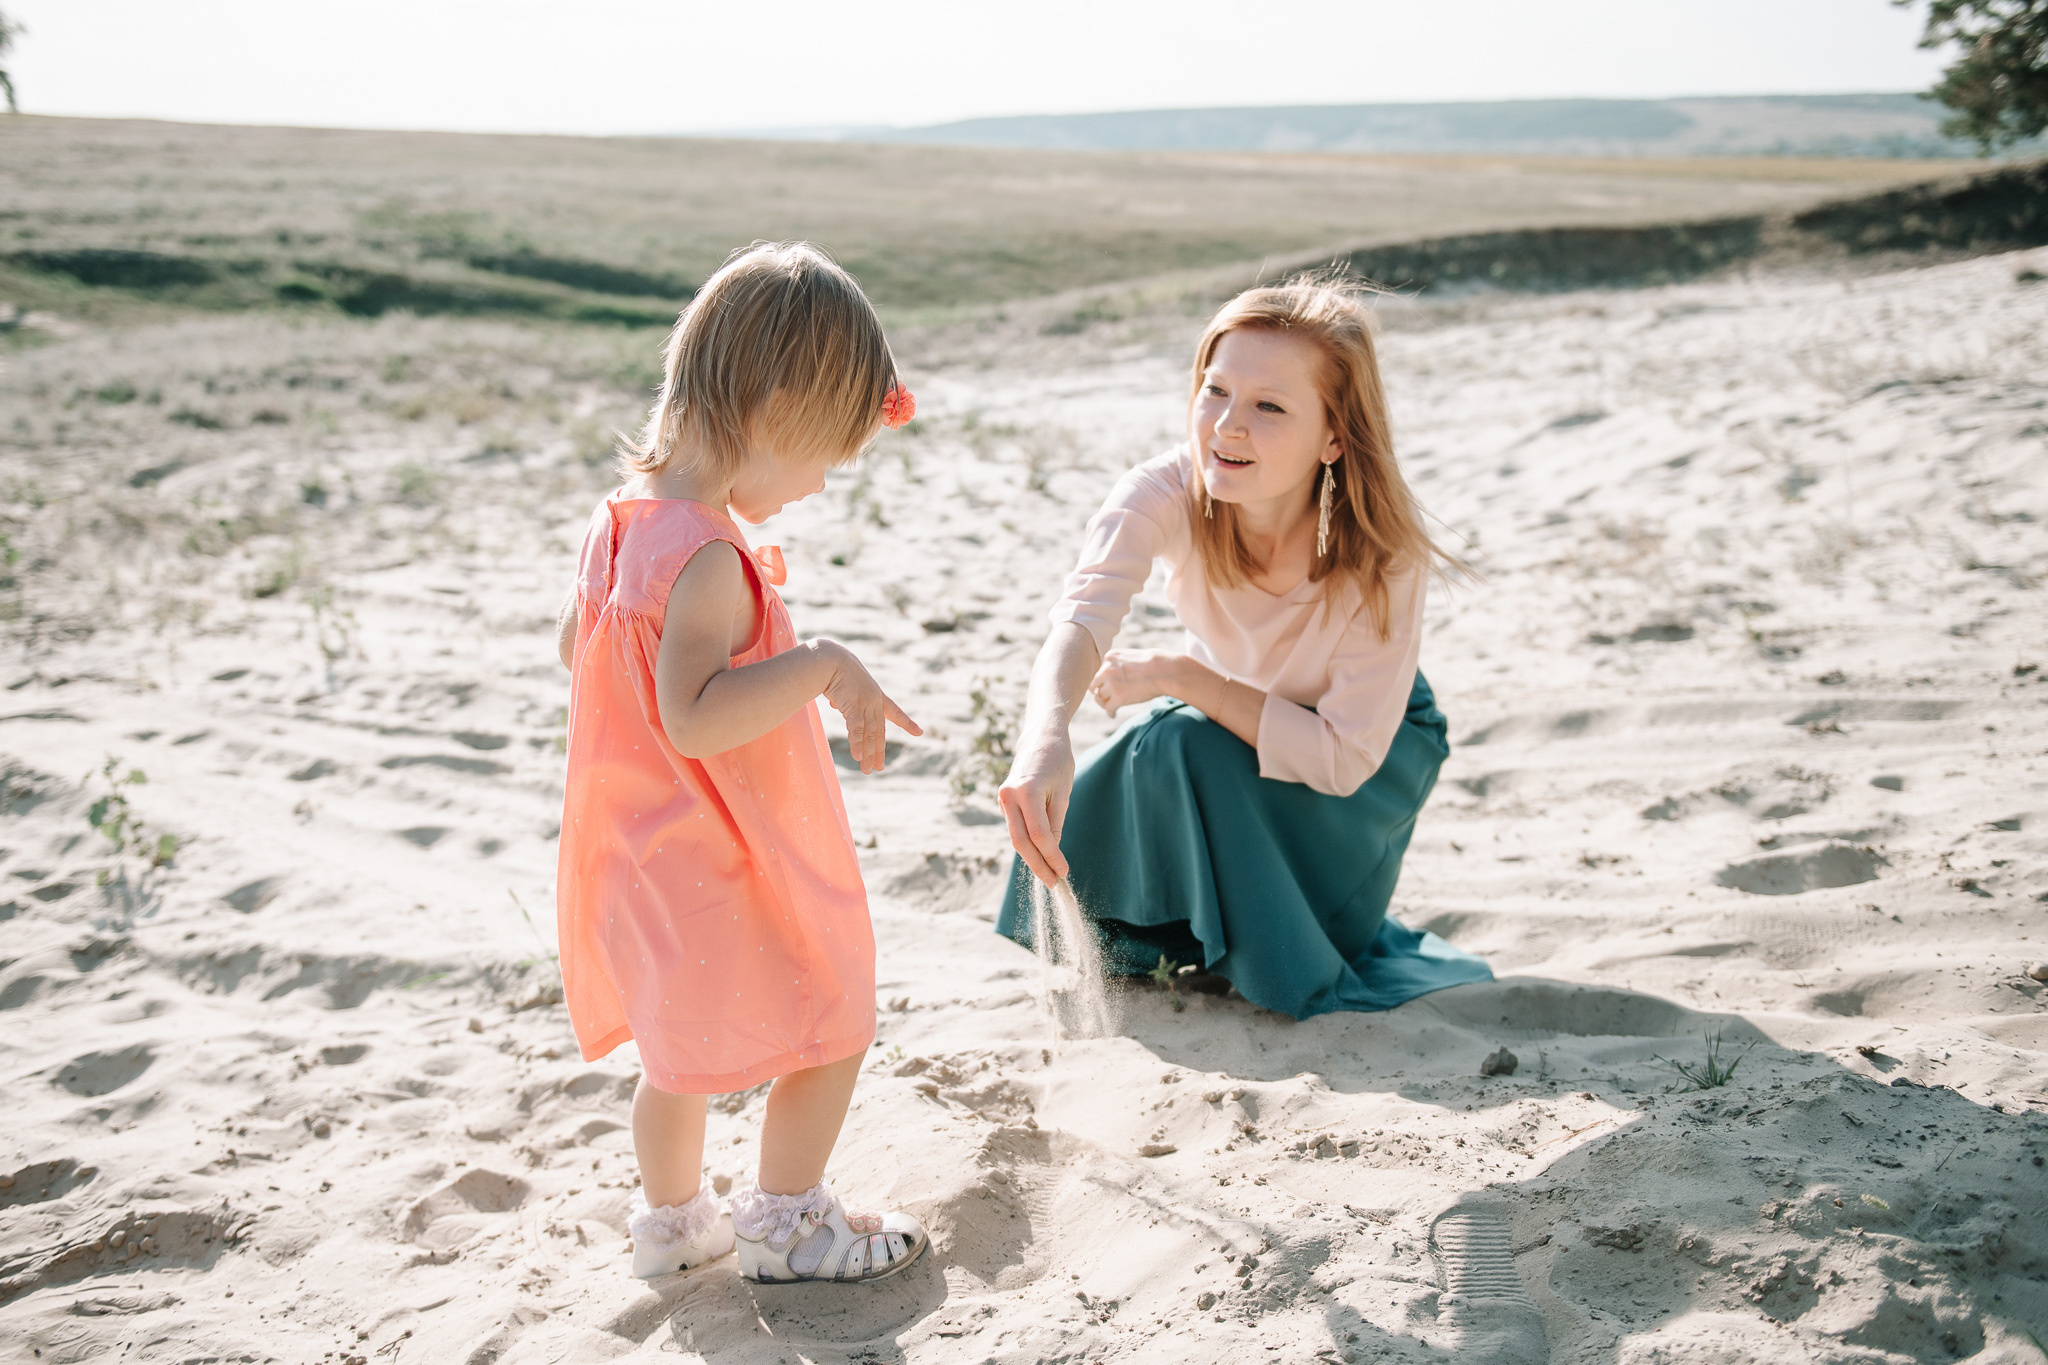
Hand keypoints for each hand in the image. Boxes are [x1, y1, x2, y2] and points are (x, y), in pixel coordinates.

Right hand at [815, 640, 920, 773]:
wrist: (829, 658)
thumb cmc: (833, 667)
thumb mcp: (843, 686)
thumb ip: (843, 698)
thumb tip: (835, 705)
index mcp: (876, 695)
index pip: (894, 711)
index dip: (907, 723)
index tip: (919, 732)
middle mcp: (874, 700)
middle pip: (879, 731)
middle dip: (879, 751)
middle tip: (879, 768)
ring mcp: (866, 703)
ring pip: (869, 734)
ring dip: (868, 754)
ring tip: (868, 770)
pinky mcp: (854, 705)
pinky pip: (857, 729)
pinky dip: (857, 744)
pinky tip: (858, 757)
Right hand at [998, 731, 1074, 884]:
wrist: (1040, 737)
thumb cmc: (1058, 761)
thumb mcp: (1063, 793)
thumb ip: (1055, 824)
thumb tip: (1051, 852)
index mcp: (1025, 791)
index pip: (1039, 835)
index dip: (1052, 857)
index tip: (1064, 872)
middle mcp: (1008, 796)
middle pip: (1020, 842)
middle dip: (1037, 865)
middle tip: (1054, 883)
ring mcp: (1003, 798)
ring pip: (1016, 836)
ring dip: (1032, 857)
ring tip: (1049, 873)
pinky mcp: (1004, 801)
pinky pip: (1016, 827)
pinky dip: (1028, 843)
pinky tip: (1040, 855)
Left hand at [1089, 649, 1190, 718]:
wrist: (1164, 670)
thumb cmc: (1154, 663)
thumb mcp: (1131, 656)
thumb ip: (1120, 664)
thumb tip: (1118, 678)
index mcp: (1110, 657)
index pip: (1100, 671)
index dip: (1104, 680)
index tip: (1108, 686)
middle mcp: (1106, 670)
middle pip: (1094, 685)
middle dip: (1099, 692)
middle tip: (1103, 698)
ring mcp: (1111, 684)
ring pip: (1099, 698)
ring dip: (1103, 703)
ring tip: (1109, 707)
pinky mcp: (1118, 698)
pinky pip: (1108, 708)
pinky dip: (1110, 712)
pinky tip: (1113, 714)